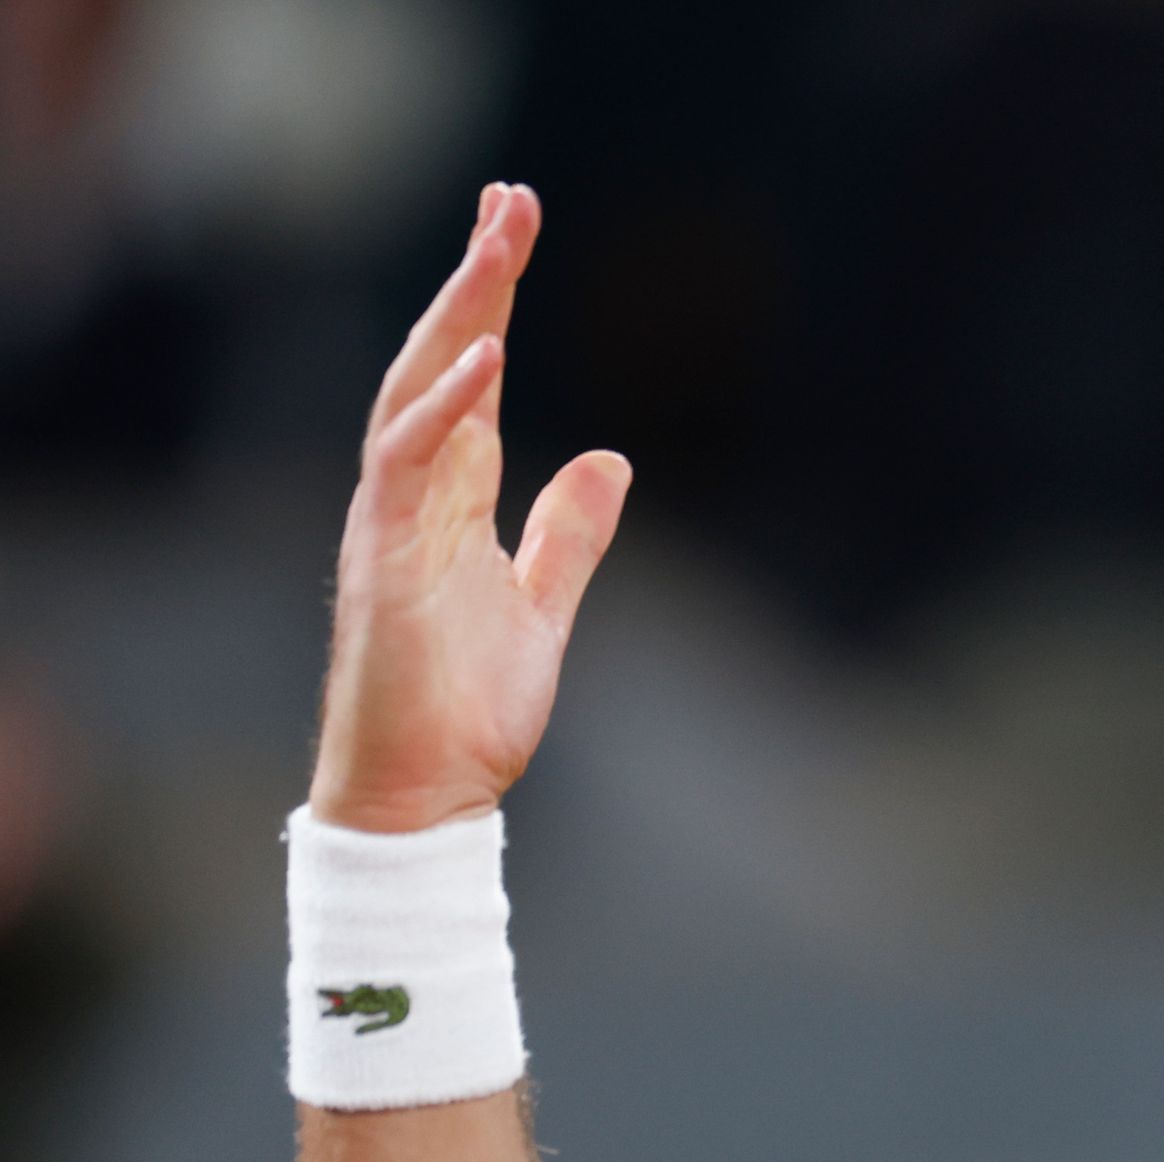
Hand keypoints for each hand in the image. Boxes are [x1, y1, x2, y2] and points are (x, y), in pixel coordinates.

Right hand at [308, 184, 629, 834]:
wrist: (425, 795)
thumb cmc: (467, 711)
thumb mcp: (543, 608)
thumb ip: (569, 535)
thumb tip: (609, 461)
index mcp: (451, 499)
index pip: (474, 375)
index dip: (493, 300)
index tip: (517, 225)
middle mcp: (412, 494)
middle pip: (441, 359)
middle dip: (476, 277)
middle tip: (512, 198)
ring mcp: (392, 521)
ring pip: (416, 389)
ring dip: (459, 313)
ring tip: (500, 242)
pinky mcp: (388, 559)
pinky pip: (406, 463)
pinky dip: (444, 407)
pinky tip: (489, 359)